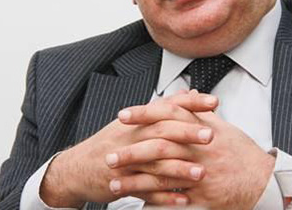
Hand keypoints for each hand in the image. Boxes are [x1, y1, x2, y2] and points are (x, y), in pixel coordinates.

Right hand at [39, 92, 217, 207]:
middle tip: (211, 136)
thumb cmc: (111, 144)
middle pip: (162, 131)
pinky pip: (146, 190)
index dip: (191, 103)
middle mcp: (132, 137)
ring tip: (201, 173)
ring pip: (155, 164)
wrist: (77, 168)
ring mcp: (126, 161)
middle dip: (187, 133)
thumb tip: (188, 92)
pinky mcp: (122, 183)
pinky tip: (183, 200)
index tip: (214, 102)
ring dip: (179, 169)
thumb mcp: (134, 122)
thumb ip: (164, 108)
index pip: (167, 105)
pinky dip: (165, 196)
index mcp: (138, 120)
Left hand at [113, 100, 274, 209]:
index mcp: (204, 131)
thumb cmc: (242, 154)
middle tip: (108, 155)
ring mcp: (202, 176)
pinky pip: (175, 204)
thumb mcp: (223, 127)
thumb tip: (185, 92)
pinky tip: (135, 206)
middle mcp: (201, 152)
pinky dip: (155, 205)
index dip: (144, 114)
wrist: (264, 181)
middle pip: (159, 148)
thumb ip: (200, 110)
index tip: (122, 116)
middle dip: (131, 152)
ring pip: (162, 178)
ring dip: (135, 182)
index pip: (168, 116)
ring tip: (113, 183)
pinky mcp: (203, 199)